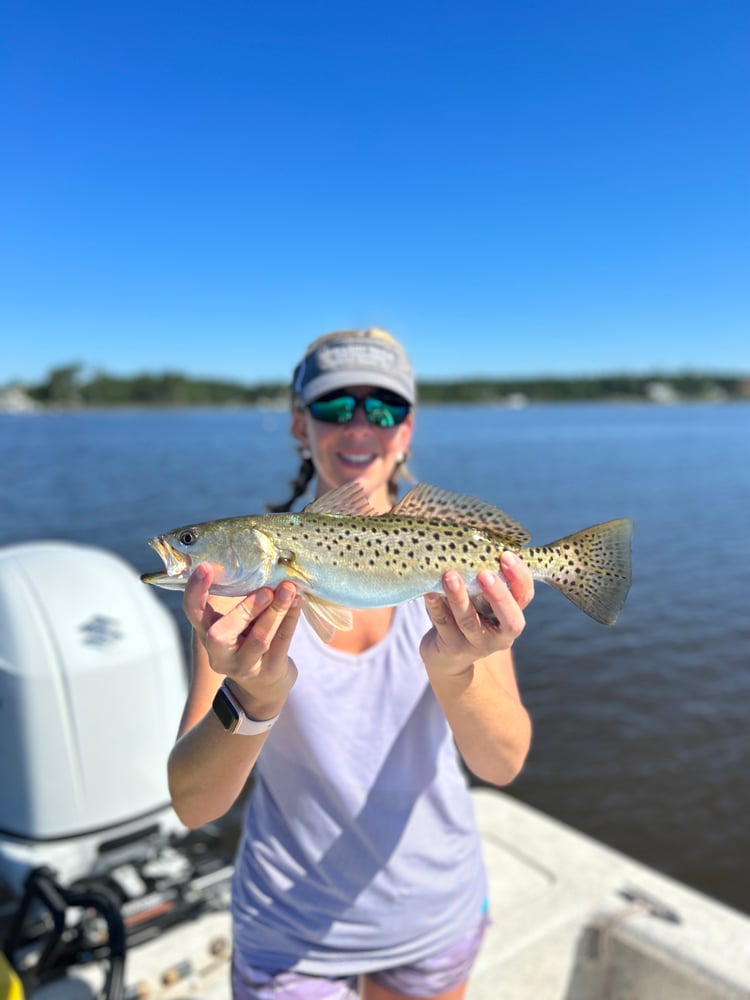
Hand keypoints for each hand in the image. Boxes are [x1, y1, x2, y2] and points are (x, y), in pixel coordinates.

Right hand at [184, 563, 299, 718]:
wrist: (263, 686)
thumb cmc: (246, 641)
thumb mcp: (235, 624)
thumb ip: (240, 601)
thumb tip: (259, 565)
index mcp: (206, 634)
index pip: (193, 613)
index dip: (195, 591)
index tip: (206, 567)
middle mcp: (219, 654)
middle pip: (221, 634)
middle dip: (244, 610)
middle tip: (265, 589)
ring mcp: (244, 667)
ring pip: (258, 639)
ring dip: (275, 611)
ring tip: (288, 589)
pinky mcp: (269, 671)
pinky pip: (281, 641)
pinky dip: (290, 618)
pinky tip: (297, 601)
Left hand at [420, 552, 533, 674]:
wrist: (448, 655)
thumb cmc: (468, 612)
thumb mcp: (480, 596)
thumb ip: (483, 574)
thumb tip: (472, 536)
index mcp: (511, 614)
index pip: (525, 596)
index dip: (519, 577)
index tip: (505, 555)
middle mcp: (500, 634)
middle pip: (510, 619)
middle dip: (498, 595)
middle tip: (485, 573)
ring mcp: (476, 645)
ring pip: (469, 621)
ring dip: (459, 597)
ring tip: (449, 575)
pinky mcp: (452, 649)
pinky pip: (443, 626)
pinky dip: (436, 608)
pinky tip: (428, 593)